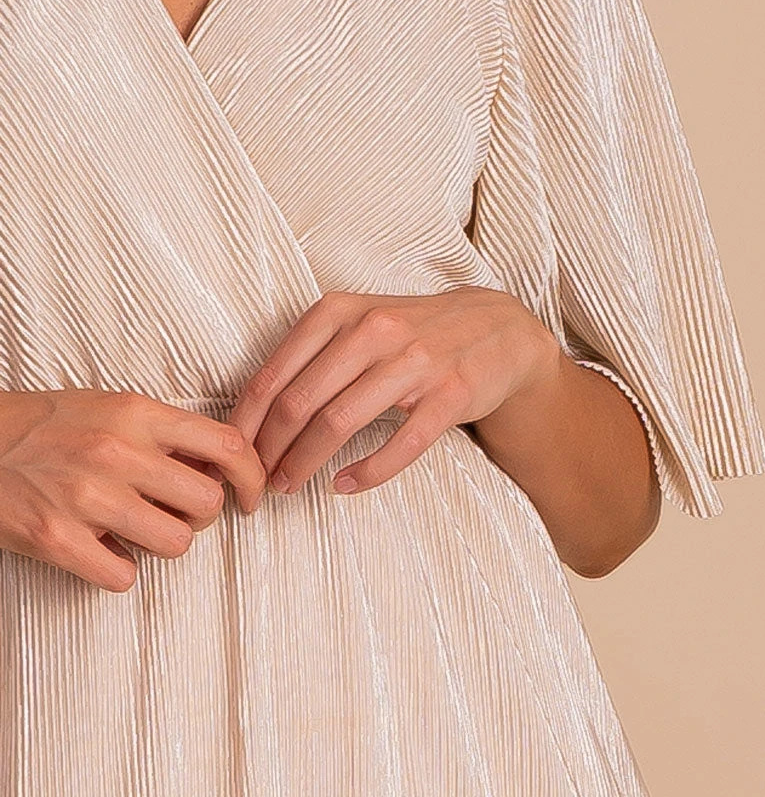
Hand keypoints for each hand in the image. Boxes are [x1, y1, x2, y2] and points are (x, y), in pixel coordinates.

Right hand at [0, 388, 266, 592]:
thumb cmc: (46, 425)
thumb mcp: (111, 407)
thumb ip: (164, 432)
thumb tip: (217, 463)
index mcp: (136, 414)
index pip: (226, 444)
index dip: (252, 475)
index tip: (251, 495)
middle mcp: (117, 452)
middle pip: (207, 503)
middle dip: (201, 516)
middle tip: (177, 513)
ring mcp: (87, 497)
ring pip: (175, 543)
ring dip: (163, 545)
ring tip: (137, 531)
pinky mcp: (56, 539)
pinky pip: (124, 576)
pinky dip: (119, 572)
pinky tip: (103, 552)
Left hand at [226, 286, 552, 498]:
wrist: (498, 329)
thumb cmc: (413, 331)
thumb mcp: (358, 321)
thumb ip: (310, 355)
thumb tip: (252, 410)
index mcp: (340, 310)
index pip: (273, 374)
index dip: (247, 422)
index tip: (234, 454)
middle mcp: (374, 330)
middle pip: (299, 403)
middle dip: (269, 451)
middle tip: (257, 480)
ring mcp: (415, 363)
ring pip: (340, 423)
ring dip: (304, 464)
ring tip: (289, 485)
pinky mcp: (450, 395)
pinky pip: (400, 445)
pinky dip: (366, 473)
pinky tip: (345, 486)